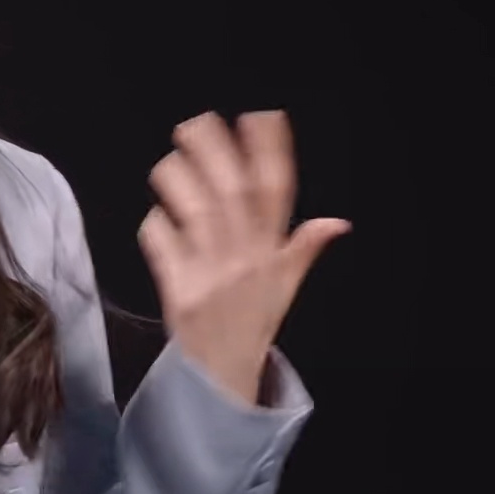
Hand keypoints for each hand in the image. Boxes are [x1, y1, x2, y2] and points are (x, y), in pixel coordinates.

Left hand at [138, 110, 348, 403]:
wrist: (222, 377)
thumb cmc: (251, 324)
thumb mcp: (285, 288)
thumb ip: (303, 249)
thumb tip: (339, 221)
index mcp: (272, 255)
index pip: (277, 193)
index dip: (271, 151)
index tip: (261, 115)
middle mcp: (244, 260)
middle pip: (231, 192)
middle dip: (215, 151)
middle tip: (197, 122)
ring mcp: (210, 275)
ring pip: (194, 211)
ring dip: (179, 179)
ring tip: (170, 159)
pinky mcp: (177, 292)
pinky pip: (162, 245)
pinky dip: (155, 225)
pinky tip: (155, 216)